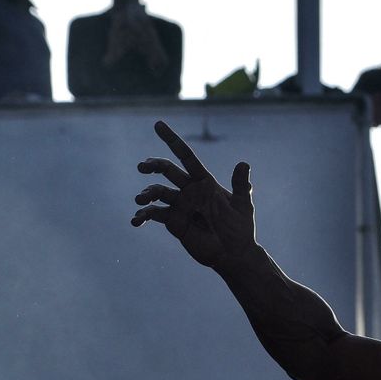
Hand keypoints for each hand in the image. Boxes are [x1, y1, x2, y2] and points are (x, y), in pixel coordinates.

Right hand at [131, 121, 255, 267]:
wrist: (233, 254)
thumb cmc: (241, 229)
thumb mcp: (242, 205)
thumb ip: (240, 185)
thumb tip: (244, 163)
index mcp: (204, 181)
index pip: (185, 156)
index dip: (172, 140)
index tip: (158, 125)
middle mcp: (189, 190)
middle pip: (166, 170)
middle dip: (153, 165)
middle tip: (142, 166)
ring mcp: (179, 205)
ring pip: (157, 192)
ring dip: (146, 194)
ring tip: (141, 200)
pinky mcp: (173, 221)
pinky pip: (153, 214)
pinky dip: (143, 216)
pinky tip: (136, 221)